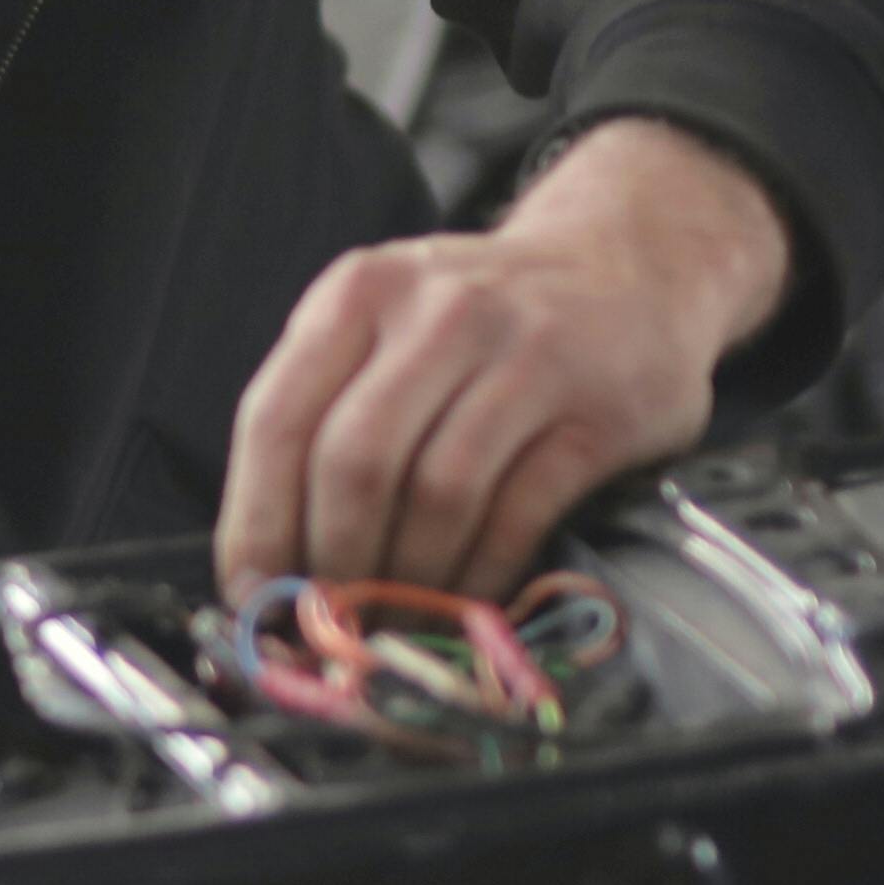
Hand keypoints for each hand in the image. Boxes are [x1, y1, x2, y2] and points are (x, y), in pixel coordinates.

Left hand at [214, 115, 794, 594]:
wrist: (632, 262)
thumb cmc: (484, 316)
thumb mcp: (387, 324)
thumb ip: (325, 415)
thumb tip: (266, 562)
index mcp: (360, 293)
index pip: (279, 419)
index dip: (256, 521)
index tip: (251, 593)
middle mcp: (440, 313)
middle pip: (355, 463)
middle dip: (332, 561)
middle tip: (329, 622)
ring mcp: (526, 356)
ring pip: (437, 493)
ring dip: (406, 578)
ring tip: (392, 621)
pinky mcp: (597, 411)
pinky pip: (517, 513)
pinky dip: (478, 574)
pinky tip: (461, 603)